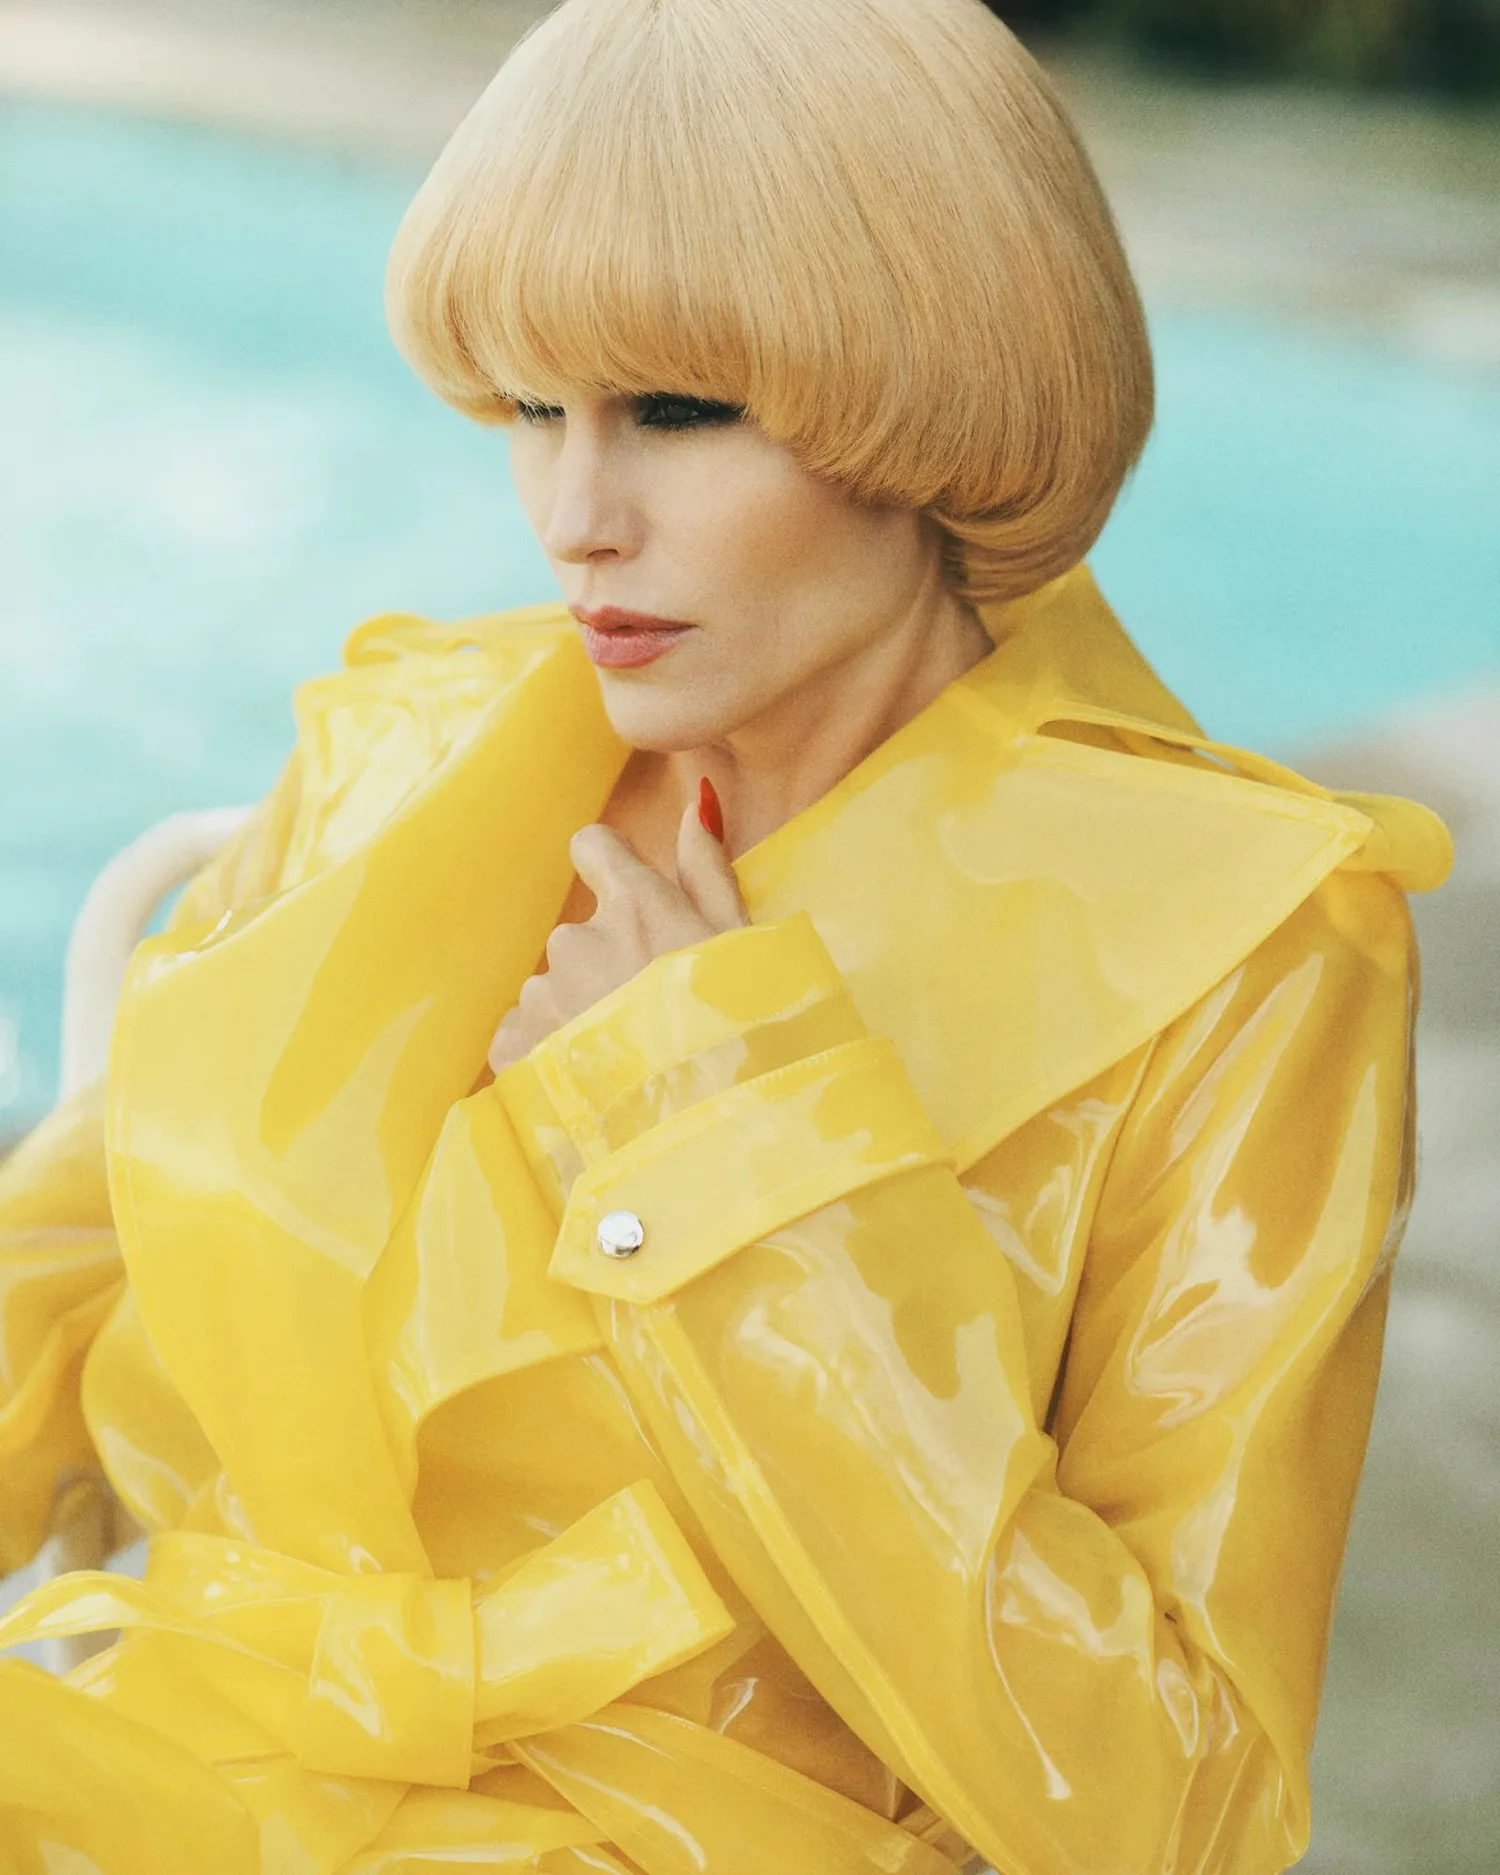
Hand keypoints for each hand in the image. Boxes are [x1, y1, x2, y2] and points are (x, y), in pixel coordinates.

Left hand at [486, 786, 748, 1073]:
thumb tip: (696, 799)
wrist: (702, 1122)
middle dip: (608, 964)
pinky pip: (522, 1033)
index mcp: (637, 906)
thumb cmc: (737, 1028)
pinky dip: (547, 1052)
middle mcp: (579, 939)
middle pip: (581, 933)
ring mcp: (544, 993)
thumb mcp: (740, 943)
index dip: (611, 868)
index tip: (632, 904)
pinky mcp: (516, 1044)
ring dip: (579, 1012)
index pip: (592, 845)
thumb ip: (708, 869)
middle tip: (651, 1015)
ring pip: (554, 987)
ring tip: (626, 1061)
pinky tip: (588, 1079)